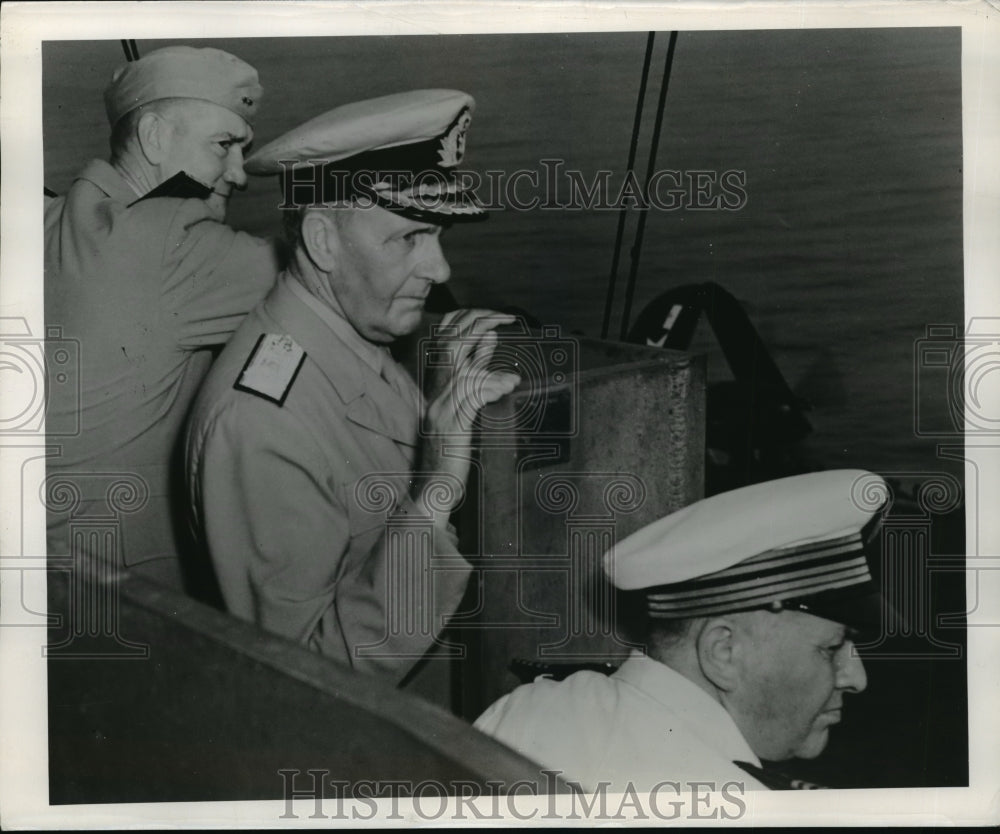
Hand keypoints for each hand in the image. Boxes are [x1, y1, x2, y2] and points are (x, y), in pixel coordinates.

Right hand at [417, 309, 520, 519]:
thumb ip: (475, 375)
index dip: (467, 320)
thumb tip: (489, 342)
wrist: (434, 490)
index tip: (495, 315)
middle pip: (451, 345)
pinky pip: (471, 399)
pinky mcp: (452, 429)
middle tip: (505, 317)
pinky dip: (490, 386)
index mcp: (437, 387)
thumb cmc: (453, 450)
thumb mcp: (463, 405)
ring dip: (488, 355)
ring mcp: (442, 411)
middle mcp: (436, 395)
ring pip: (462, 370)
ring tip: (509, 349)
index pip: (444, 339)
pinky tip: (509, 383)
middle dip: (478, 323)